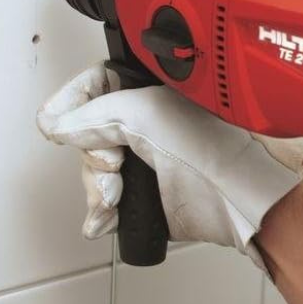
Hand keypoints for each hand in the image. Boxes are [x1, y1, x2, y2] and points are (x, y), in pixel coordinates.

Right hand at [36, 62, 302, 271]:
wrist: (249, 199)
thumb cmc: (223, 149)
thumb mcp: (148, 116)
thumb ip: (96, 114)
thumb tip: (59, 123)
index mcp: (157, 90)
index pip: (98, 84)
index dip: (72, 101)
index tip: (53, 122)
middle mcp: (154, 121)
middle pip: (91, 132)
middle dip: (91, 153)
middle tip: (110, 164)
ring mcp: (153, 160)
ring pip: (99, 170)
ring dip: (97, 187)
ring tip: (113, 197)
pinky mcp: (153, 196)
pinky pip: (112, 203)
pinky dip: (103, 212)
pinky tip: (104, 218)